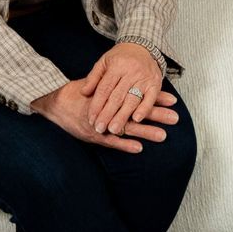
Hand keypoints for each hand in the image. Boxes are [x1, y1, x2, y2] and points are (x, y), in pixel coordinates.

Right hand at [33, 74, 177, 152]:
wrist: (56, 101)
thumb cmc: (80, 93)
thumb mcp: (100, 84)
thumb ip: (117, 85)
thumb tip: (137, 82)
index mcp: (113, 95)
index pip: (138, 96)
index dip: (155, 98)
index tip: (173, 99)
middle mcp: (110, 109)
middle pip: (137, 111)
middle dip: (157, 115)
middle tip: (175, 118)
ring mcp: (103, 123)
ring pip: (127, 127)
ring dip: (146, 132)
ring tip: (163, 135)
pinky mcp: (94, 135)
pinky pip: (111, 141)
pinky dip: (124, 145)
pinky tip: (138, 148)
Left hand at [85, 41, 166, 136]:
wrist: (143, 47)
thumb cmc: (120, 57)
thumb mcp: (104, 62)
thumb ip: (93, 77)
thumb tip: (83, 92)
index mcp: (116, 66)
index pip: (104, 89)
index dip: (96, 105)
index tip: (91, 119)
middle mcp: (131, 71)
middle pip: (117, 97)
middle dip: (107, 115)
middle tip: (100, 129)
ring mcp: (144, 78)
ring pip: (132, 100)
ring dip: (123, 116)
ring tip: (114, 129)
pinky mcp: (156, 83)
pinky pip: (150, 99)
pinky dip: (144, 110)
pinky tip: (136, 120)